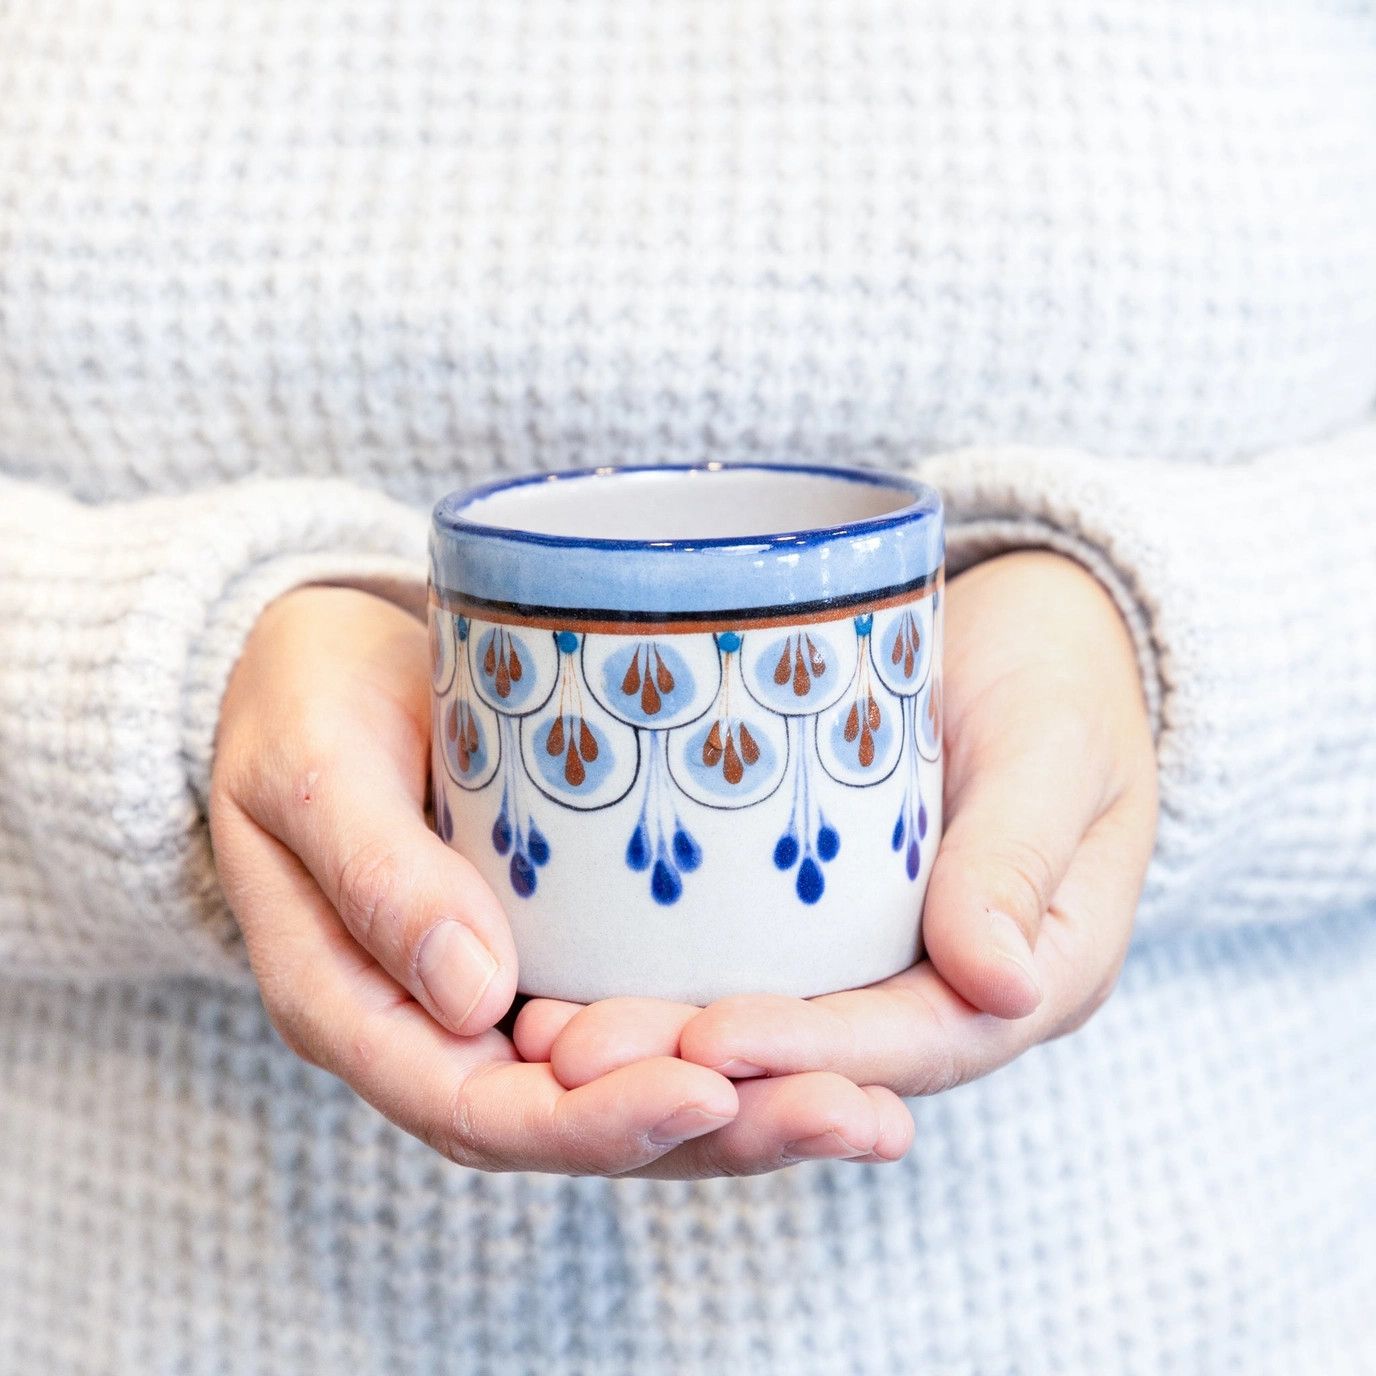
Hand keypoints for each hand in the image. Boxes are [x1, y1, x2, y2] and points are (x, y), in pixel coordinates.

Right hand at [211, 586, 911, 1174]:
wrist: (329, 661)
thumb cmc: (302, 702)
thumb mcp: (311, 765)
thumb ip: (376, 876)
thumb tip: (473, 993)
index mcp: (360, 1009)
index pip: (481, 1110)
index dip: (595, 1120)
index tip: (707, 1089)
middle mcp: (443, 1026)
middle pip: (581, 1124)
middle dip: (718, 1133)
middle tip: (851, 1118)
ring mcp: (511, 992)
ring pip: (632, 1084)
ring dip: (752, 1105)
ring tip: (873, 1107)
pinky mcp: (566, 944)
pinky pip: (651, 1012)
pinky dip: (736, 1033)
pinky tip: (833, 1030)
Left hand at [520, 552, 1156, 1106]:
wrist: (1033, 637)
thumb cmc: (1062, 682)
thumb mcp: (1056, 753)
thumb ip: (1022, 858)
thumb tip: (1003, 984)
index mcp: (1022, 977)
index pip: (911, 1041)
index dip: (810, 1052)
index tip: (709, 1038)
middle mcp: (937, 986)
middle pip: (813, 1051)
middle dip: (697, 1065)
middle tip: (574, 1052)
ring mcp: (870, 949)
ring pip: (762, 1012)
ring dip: (656, 1033)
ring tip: (542, 1030)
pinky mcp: (814, 903)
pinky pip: (739, 949)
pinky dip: (658, 965)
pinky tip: (567, 962)